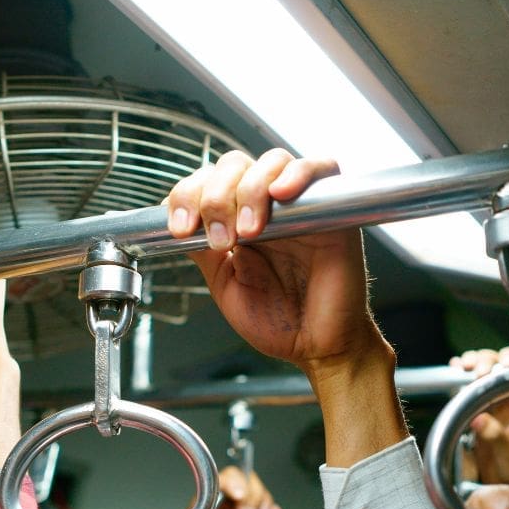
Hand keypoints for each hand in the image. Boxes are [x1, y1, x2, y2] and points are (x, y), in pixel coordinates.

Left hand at [168, 150, 385, 376]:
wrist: (316, 347)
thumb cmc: (278, 321)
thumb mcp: (225, 284)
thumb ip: (203, 251)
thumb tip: (174, 223)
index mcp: (237, 219)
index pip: (207, 181)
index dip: (187, 196)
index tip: (181, 229)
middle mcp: (268, 206)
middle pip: (234, 164)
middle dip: (216, 196)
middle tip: (221, 238)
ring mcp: (300, 205)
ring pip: (271, 161)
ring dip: (250, 189)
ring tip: (248, 232)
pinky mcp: (335, 210)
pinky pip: (322, 169)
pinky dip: (298, 173)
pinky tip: (280, 193)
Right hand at [450, 346, 508, 482]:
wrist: (494, 480)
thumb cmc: (508, 469)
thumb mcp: (506, 454)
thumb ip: (495, 436)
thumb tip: (480, 419)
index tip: (500, 368)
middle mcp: (508, 396)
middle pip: (501, 364)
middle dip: (490, 361)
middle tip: (479, 371)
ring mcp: (489, 396)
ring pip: (484, 366)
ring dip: (475, 361)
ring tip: (465, 366)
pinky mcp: (471, 399)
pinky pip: (467, 377)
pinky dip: (461, 368)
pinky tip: (456, 366)